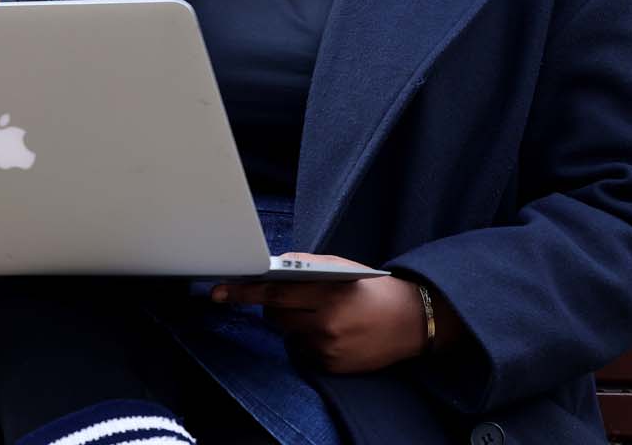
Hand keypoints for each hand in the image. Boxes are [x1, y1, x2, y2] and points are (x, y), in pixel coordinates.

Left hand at [211, 253, 427, 373]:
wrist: (411, 320)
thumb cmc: (372, 290)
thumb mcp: (341, 267)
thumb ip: (306, 265)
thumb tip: (273, 265)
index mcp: (326, 293)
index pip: (274, 293)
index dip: (243, 292)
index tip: (219, 291)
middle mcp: (325, 323)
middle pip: (275, 317)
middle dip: (275, 307)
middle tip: (294, 300)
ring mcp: (328, 348)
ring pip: (288, 335)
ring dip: (295, 324)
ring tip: (323, 316)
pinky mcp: (332, 367)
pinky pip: (304, 352)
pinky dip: (309, 342)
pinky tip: (333, 333)